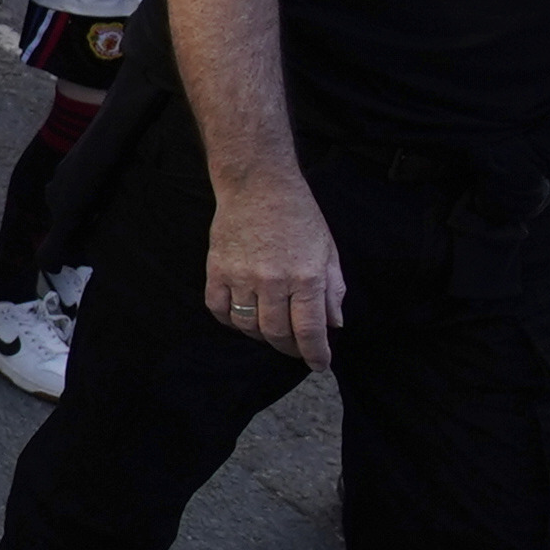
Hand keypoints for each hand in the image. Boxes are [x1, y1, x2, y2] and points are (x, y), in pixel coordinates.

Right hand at [202, 178, 346, 370]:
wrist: (257, 185)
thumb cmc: (298, 215)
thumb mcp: (327, 250)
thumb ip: (333, 289)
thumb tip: (333, 324)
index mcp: (306, 276)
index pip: (310, 330)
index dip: (315, 354)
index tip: (319, 364)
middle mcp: (273, 280)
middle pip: (277, 334)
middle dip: (290, 349)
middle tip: (296, 349)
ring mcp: (241, 276)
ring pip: (248, 326)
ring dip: (261, 337)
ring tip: (271, 331)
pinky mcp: (217, 269)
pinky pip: (219, 310)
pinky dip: (231, 321)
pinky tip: (243, 318)